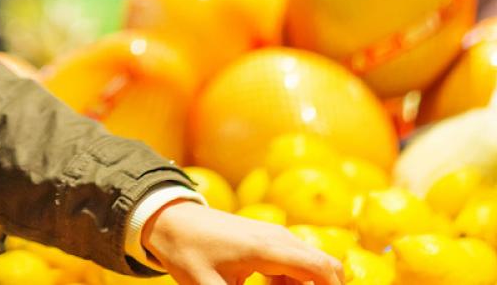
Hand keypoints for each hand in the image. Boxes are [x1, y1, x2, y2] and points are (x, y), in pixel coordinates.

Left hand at [141, 201, 343, 284]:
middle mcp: (279, 237)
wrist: (171, 218)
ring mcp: (276, 234)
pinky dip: (292, 280)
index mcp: (267, 249)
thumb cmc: (186, 252)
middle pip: (325, 266)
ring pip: (311, 265)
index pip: (322, 270)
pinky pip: (296, 260)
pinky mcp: (269, 237)